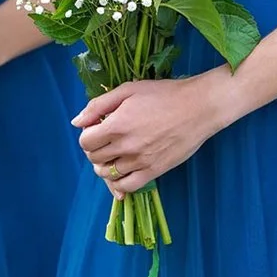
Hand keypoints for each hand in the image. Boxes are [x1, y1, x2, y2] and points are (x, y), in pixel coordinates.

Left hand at [75, 75, 237, 195]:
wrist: (199, 107)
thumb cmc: (165, 94)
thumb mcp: (128, 90)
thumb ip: (98, 105)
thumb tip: (77, 122)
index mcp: (116, 125)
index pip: (85, 143)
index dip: (88, 136)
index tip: (97, 131)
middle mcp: (126, 146)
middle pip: (95, 159)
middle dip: (95, 151)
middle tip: (107, 142)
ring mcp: (140, 161)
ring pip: (108, 174)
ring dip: (106, 167)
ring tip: (115, 157)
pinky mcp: (155, 170)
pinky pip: (128, 186)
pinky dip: (119, 185)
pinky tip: (122, 176)